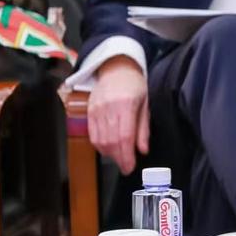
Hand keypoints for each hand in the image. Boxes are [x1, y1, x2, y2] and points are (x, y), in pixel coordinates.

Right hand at [88, 55, 148, 174]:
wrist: (116, 68)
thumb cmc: (135, 85)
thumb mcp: (145, 104)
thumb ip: (143, 128)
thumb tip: (142, 150)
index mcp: (126, 105)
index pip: (124, 136)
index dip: (126, 155)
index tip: (130, 167)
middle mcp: (109, 108)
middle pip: (111, 141)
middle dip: (118, 158)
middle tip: (126, 167)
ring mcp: (97, 110)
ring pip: (100, 140)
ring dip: (109, 154)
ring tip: (119, 159)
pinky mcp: (89, 111)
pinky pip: (92, 134)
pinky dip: (99, 146)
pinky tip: (108, 150)